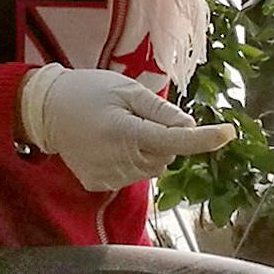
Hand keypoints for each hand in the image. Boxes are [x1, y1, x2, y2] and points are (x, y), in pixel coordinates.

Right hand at [19, 66, 237, 191]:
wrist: (45, 110)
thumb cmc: (88, 91)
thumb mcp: (126, 89)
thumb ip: (159, 110)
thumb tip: (190, 127)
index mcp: (125, 132)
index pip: (174, 141)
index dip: (203, 139)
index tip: (227, 133)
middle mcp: (118, 160)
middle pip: (165, 157)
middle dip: (163, 140)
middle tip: (137, 118)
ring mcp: (107, 176)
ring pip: (150, 168)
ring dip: (147, 151)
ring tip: (118, 130)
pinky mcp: (99, 183)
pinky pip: (131, 175)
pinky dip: (129, 162)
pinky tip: (108, 146)